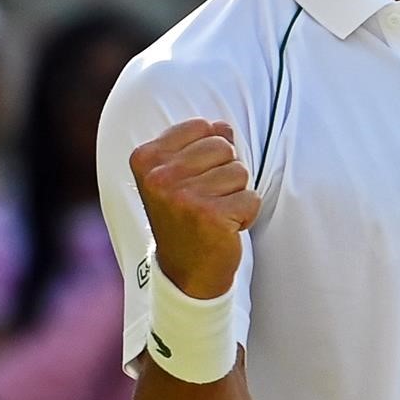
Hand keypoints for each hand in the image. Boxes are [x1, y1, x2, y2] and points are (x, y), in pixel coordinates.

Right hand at [129, 119, 257, 298]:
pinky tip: (225, 228)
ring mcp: (184, 197)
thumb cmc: (185, 217)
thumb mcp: (179, 174)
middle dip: (225, 172)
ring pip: (240, 171)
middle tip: (207, 200)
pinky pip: (252, 197)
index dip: (210, 154)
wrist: (184, 272)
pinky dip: (246, 214)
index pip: (203, 126)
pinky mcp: (211, 216)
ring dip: (236, 194)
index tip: (193, 180)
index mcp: (146, 159)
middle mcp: (160, 177)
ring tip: (215, 214)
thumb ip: (199, 143)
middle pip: (224, 146)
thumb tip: (224, 126)